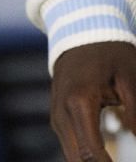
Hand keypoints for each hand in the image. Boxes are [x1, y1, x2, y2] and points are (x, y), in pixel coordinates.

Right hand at [50, 41, 135, 160]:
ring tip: (113, 158)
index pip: (91, 152)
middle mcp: (61, 113)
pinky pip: (71, 147)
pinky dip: (86, 157)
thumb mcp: (130, 78)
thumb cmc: (109, 54)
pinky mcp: (59, 119)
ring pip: (72, 156)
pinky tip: (105, 158)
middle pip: (77, 160)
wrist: (79, 36)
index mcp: (79, 102)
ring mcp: (57, 117)